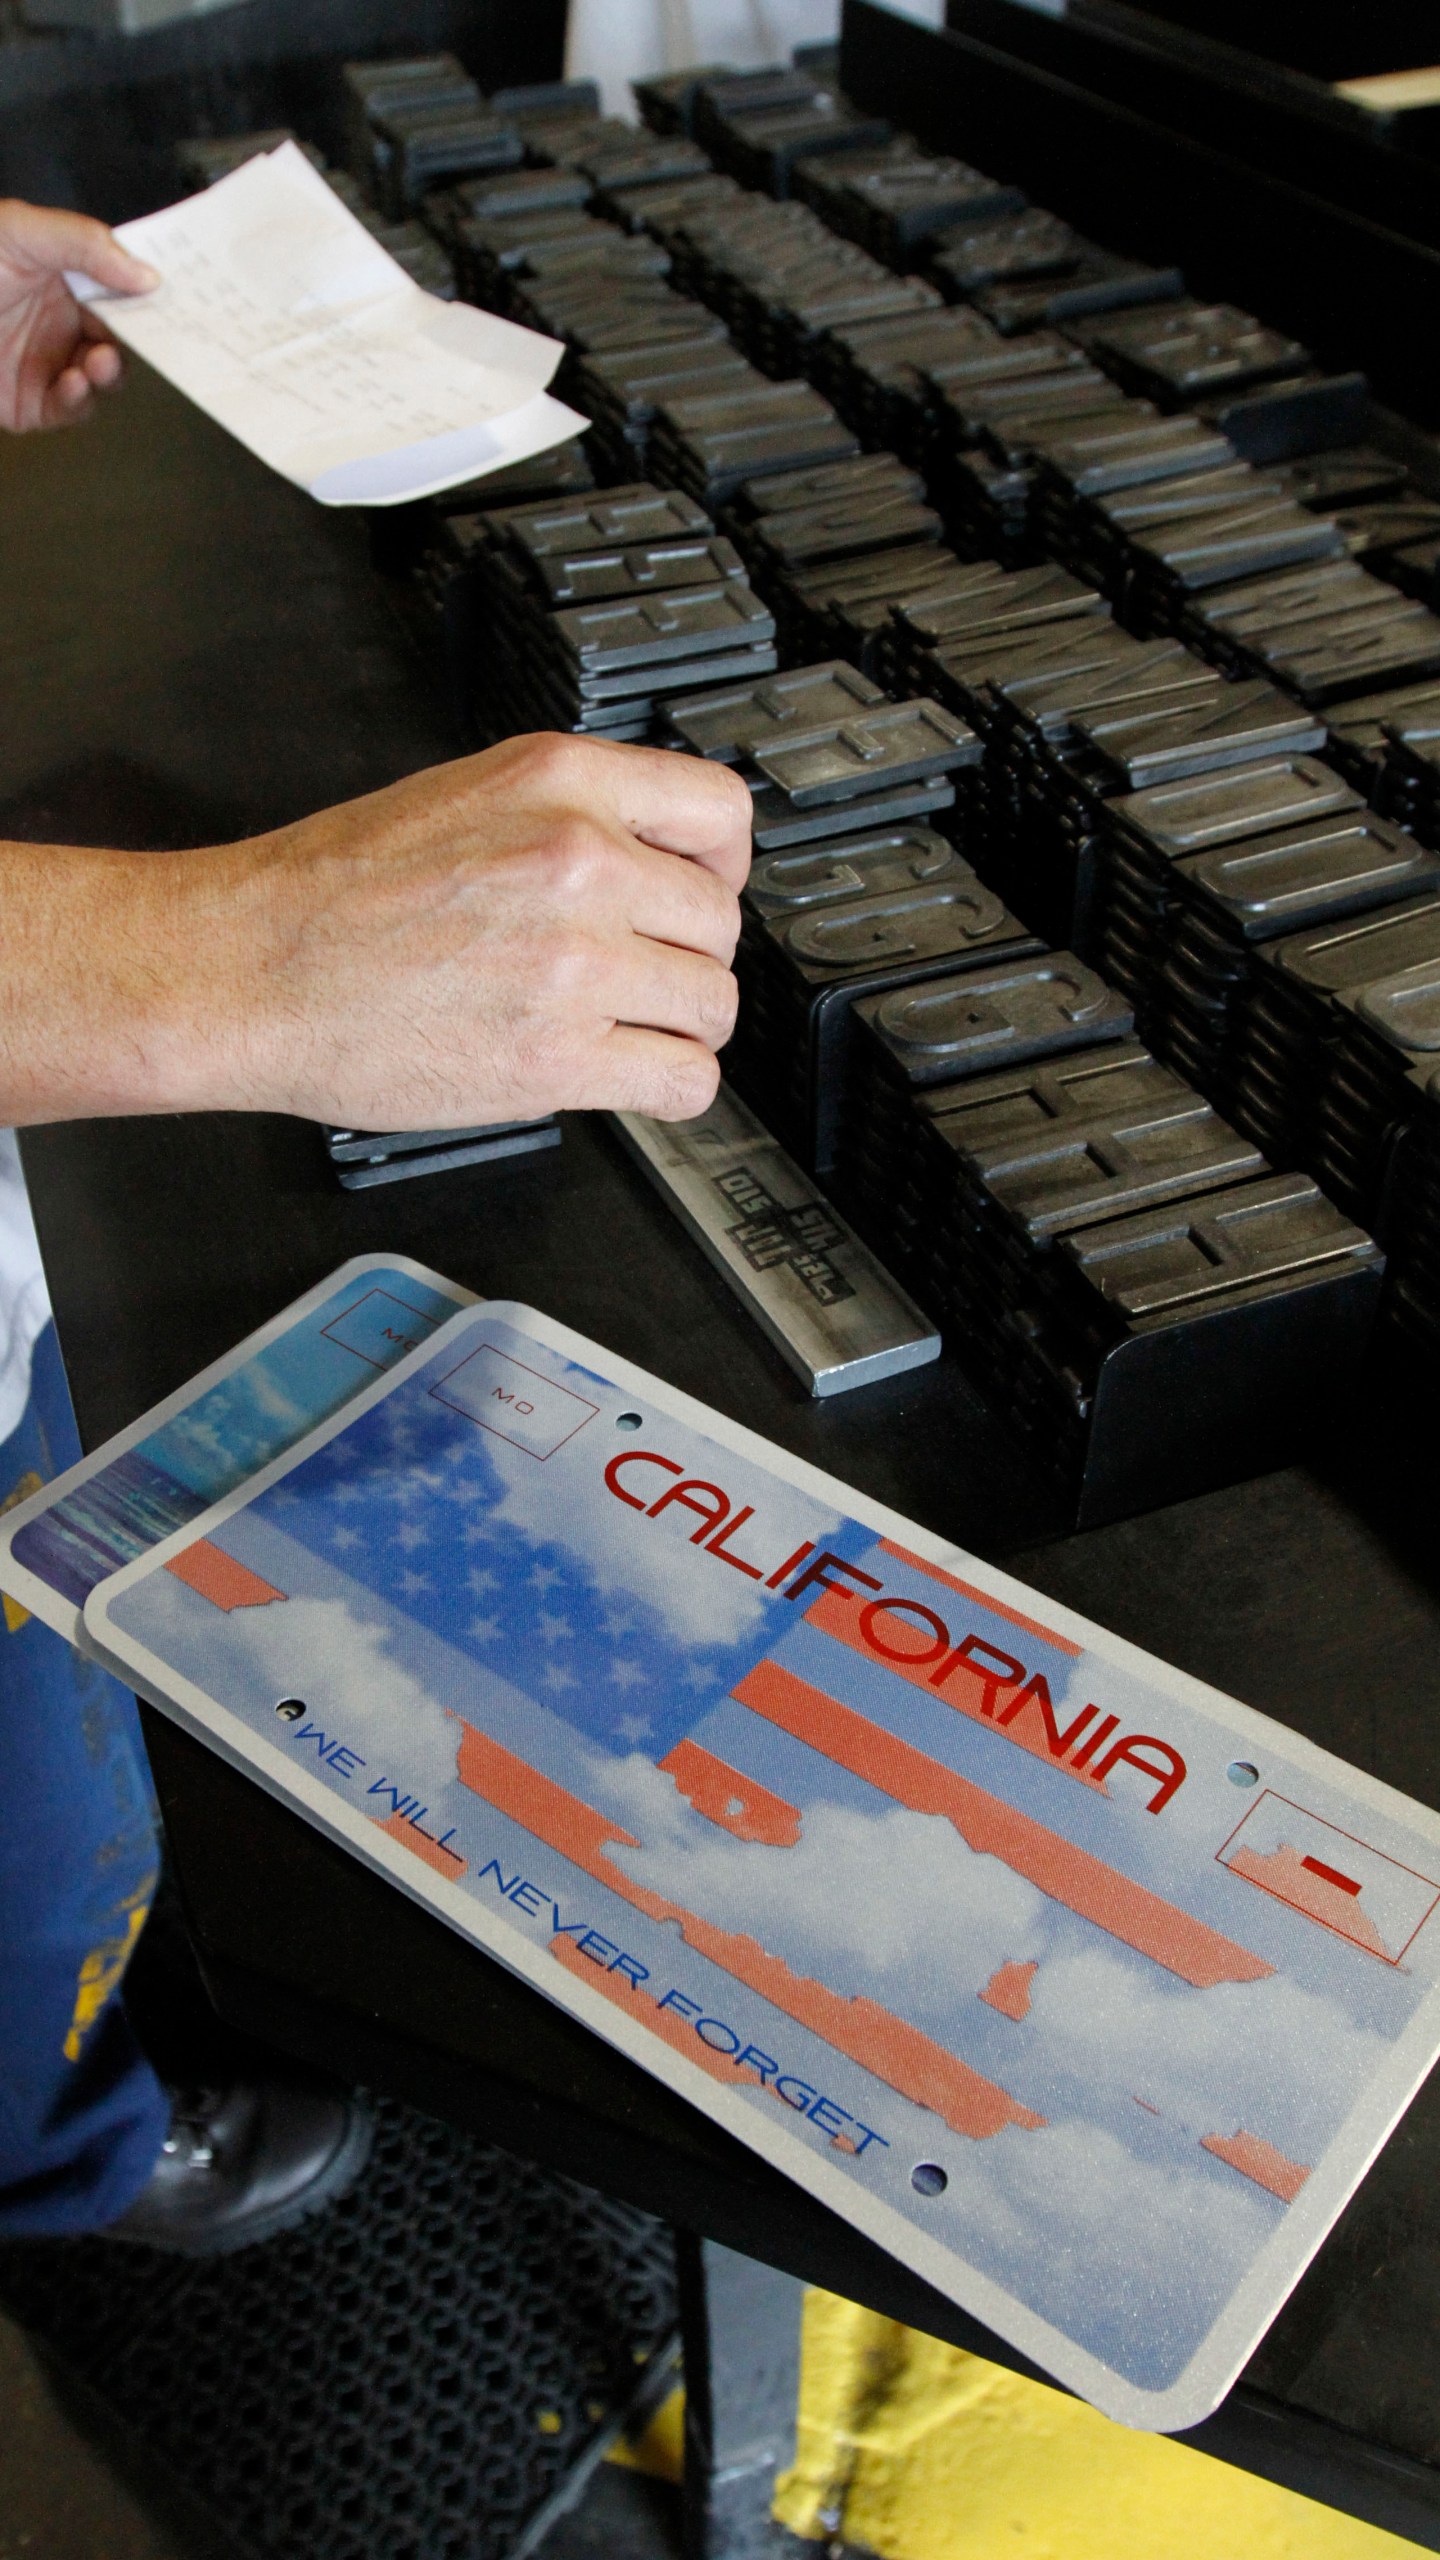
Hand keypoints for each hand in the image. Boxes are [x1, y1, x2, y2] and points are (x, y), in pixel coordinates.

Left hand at [0, 198, 156, 431]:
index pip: (118, 285)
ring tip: (100, 362)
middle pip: (120, 336)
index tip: (171, 297)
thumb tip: (143, 270)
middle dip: (137, 341)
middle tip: (146, 337)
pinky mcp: (32, 403)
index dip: (146, 292)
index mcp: (62, 275)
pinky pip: (71, 408)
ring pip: (102, 378)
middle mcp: (59, 319)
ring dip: (109, 372)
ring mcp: (47, 361)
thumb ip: (85, 243)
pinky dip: (79, 399)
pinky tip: (74, 382)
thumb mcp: (21, 231)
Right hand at [0, 734, 753, 1128]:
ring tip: (628, 1028)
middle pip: (721, 923)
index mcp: (560, 781)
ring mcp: (578, 961)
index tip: (702, 892)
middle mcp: (582, 860)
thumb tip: (650, 864)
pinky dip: (671, 1086)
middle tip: (641, 976)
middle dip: (688, 956)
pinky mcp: (561, 1055)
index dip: (722, 866)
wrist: (251, 967)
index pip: (719, 811)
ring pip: (713, 1005)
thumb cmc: (331, 893)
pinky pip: (685, 1081)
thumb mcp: (465, 795)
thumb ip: (568, 817)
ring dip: (682, 1026)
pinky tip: (630, 1075)